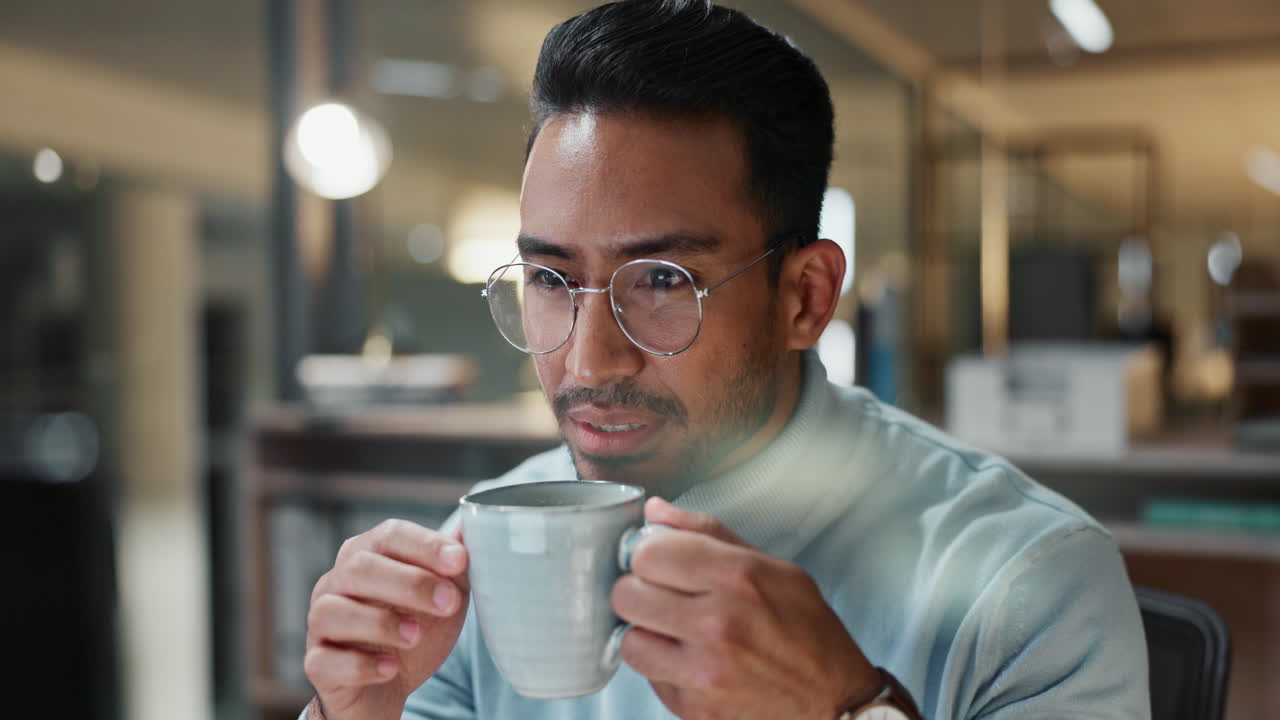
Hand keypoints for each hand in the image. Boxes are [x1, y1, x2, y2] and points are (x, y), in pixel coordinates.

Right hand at [304, 519, 469, 719]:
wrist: (391, 685)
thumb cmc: (416, 627)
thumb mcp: (445, 592)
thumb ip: (456, 562)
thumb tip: (476, 525)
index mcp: (368, 554)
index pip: (389, 535)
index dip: (425, 545)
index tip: (459, 561)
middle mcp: (337, 582)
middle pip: (360, 567)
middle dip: (409, 583)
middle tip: (447, 602)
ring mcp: (321, 623)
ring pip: (332, 611)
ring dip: (380, 623)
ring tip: (416, 635)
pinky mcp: (316, 663)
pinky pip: (324, 661)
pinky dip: (360, 666)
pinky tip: (390, 669)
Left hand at [612, 498, 879, 719]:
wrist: (833, 701)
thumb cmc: (808, 631)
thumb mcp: (774, 567)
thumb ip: (708, 533)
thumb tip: (655, 512)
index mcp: (737, 578)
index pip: (647, 553)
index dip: (648, 554)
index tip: (660, 561)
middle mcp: (716, 624)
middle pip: (626, 594)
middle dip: (640, 590)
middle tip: (662, 595)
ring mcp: (702, 671)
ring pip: (628, 640)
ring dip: (646, 632)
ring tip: (674, 630)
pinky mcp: (693, 707)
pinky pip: (649, 677)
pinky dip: (662, 666)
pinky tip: (690, 658)